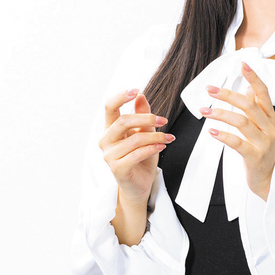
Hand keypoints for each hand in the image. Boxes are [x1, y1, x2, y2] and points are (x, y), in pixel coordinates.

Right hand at [99, 90, 172, 207]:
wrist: (141, 184)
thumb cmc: (142, 157)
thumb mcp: (145, 133)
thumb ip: (142, 115)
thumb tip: (141, 95)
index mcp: (110, 129)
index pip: (109, 107)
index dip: (121, 97)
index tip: (137, 90)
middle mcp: (106, 141)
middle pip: (123, 121)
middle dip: (147, 118)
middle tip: (164, 120)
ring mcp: (109, 156)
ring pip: (135, 139)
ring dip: (156, 137)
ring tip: (168, 138)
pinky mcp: (117, 169)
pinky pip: (136, 155)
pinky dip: (152, 149)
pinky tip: (162, 146)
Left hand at [200, 62, 274, 200]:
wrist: (269, 179)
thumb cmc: (262, 150)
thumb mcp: (263, 126)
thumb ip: (257, 107)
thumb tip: (249, 86)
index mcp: (270, 117)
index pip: (264, 93)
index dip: (254, 78)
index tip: (242, 65)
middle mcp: (269, 128)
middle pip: (249, 105)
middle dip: (228, 95)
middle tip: (210, 90)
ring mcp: (264, 143)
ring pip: (242, 122)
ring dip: (221, 114)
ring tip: (204, 111)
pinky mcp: (255, 157)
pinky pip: (238, 144)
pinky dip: (223, 136)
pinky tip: (211, 131)